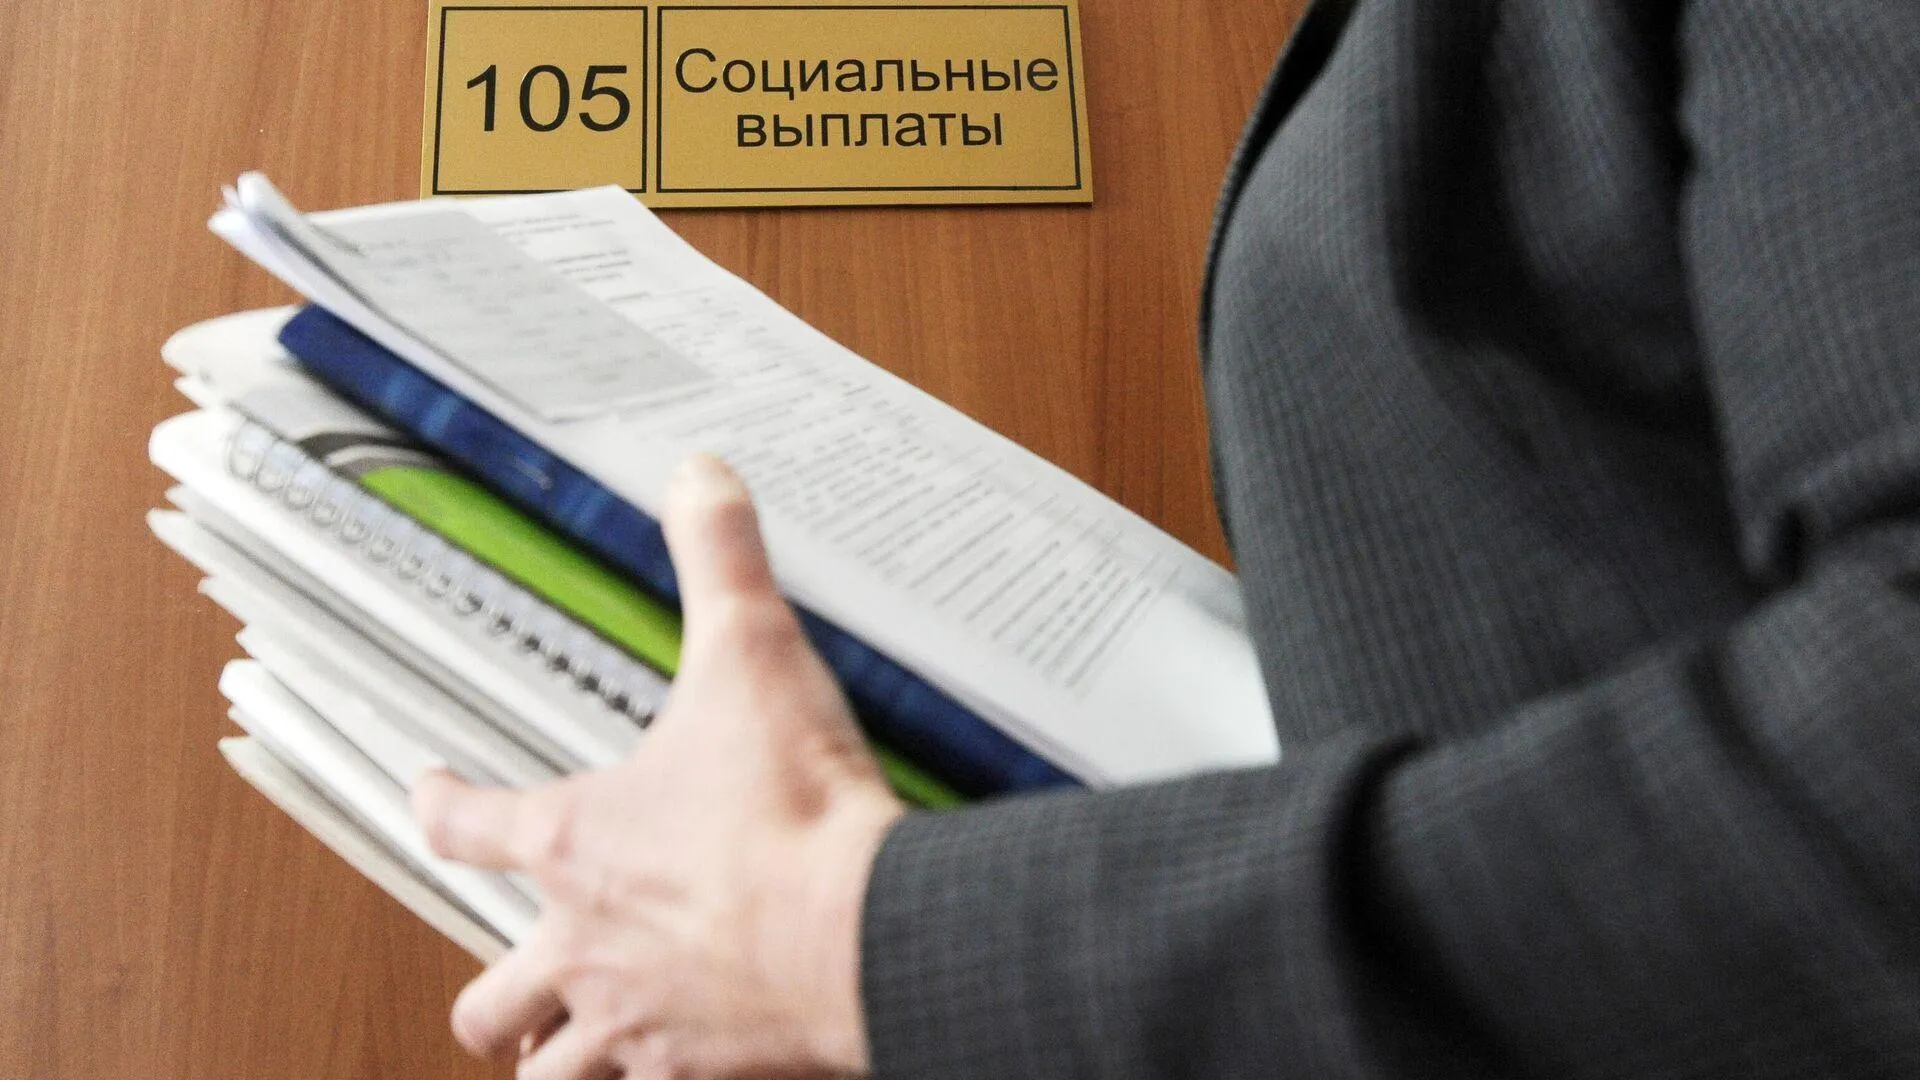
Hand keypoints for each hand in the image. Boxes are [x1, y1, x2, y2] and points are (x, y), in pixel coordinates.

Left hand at [412, 455, 905, 1078]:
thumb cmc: (794, 815)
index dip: (440, 805)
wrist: (864, 933)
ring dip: (552, 1066)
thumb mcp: (753, 655)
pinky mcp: (703, 1073)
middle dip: (492, 1000)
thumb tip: (701, 479)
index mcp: (580, 845)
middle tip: (505, 991)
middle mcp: (589, 948)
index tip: (428, 795)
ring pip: (553, 1078)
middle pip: (490, 1000)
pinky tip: (682, 1070)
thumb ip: (722, 560)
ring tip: (566, 1055)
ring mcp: (641, 1022)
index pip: (469, 826)